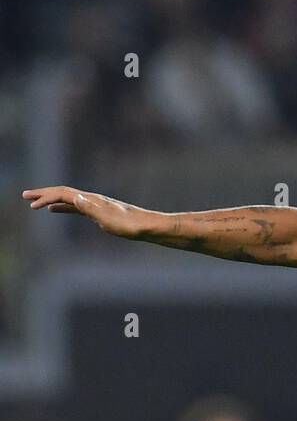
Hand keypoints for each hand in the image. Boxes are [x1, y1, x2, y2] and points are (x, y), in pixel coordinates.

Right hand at [22, 186, 144, 238]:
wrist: (147, 227)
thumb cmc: (129, 226)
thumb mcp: (108, 219)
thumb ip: (90, 209)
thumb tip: (73, 197)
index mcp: (91, 200)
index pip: (63, 194)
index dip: (46, 197)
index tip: (31, 204)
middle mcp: (91, 200)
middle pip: (62, 193)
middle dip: (43, 194)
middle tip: (25, 197)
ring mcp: (95, 205)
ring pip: (67, 200)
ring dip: (50, 200)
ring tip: (36, 203)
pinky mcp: (99, 212)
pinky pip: (74, 207)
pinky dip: (62, 207)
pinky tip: (57, 211)